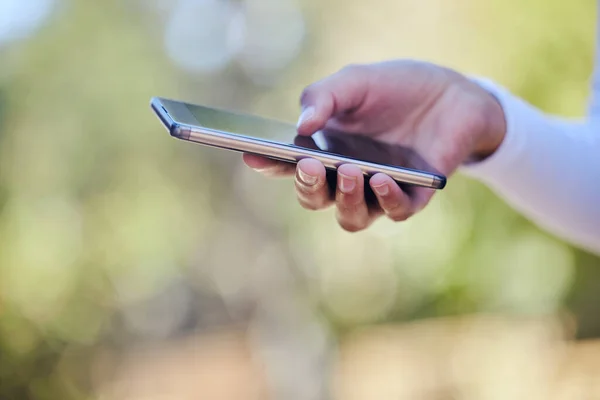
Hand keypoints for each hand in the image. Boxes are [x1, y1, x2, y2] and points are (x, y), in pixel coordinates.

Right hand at [244, 60, 505, 231]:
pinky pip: (395, 212)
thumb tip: (301, 127)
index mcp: (325, 151)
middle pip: (315, 199)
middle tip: (310, 166)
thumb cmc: (394, 88)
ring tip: (350, 171)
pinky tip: (382, 178)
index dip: (269, 164)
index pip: (290, 166)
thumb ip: (324, 97)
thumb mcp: (354, 82)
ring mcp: (378, 189)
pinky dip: (386, 199)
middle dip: (308, 187)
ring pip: (351, 217)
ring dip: (345, 199)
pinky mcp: (413, 195)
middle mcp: (347, 176)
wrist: (450, 92)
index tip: (252, 154)